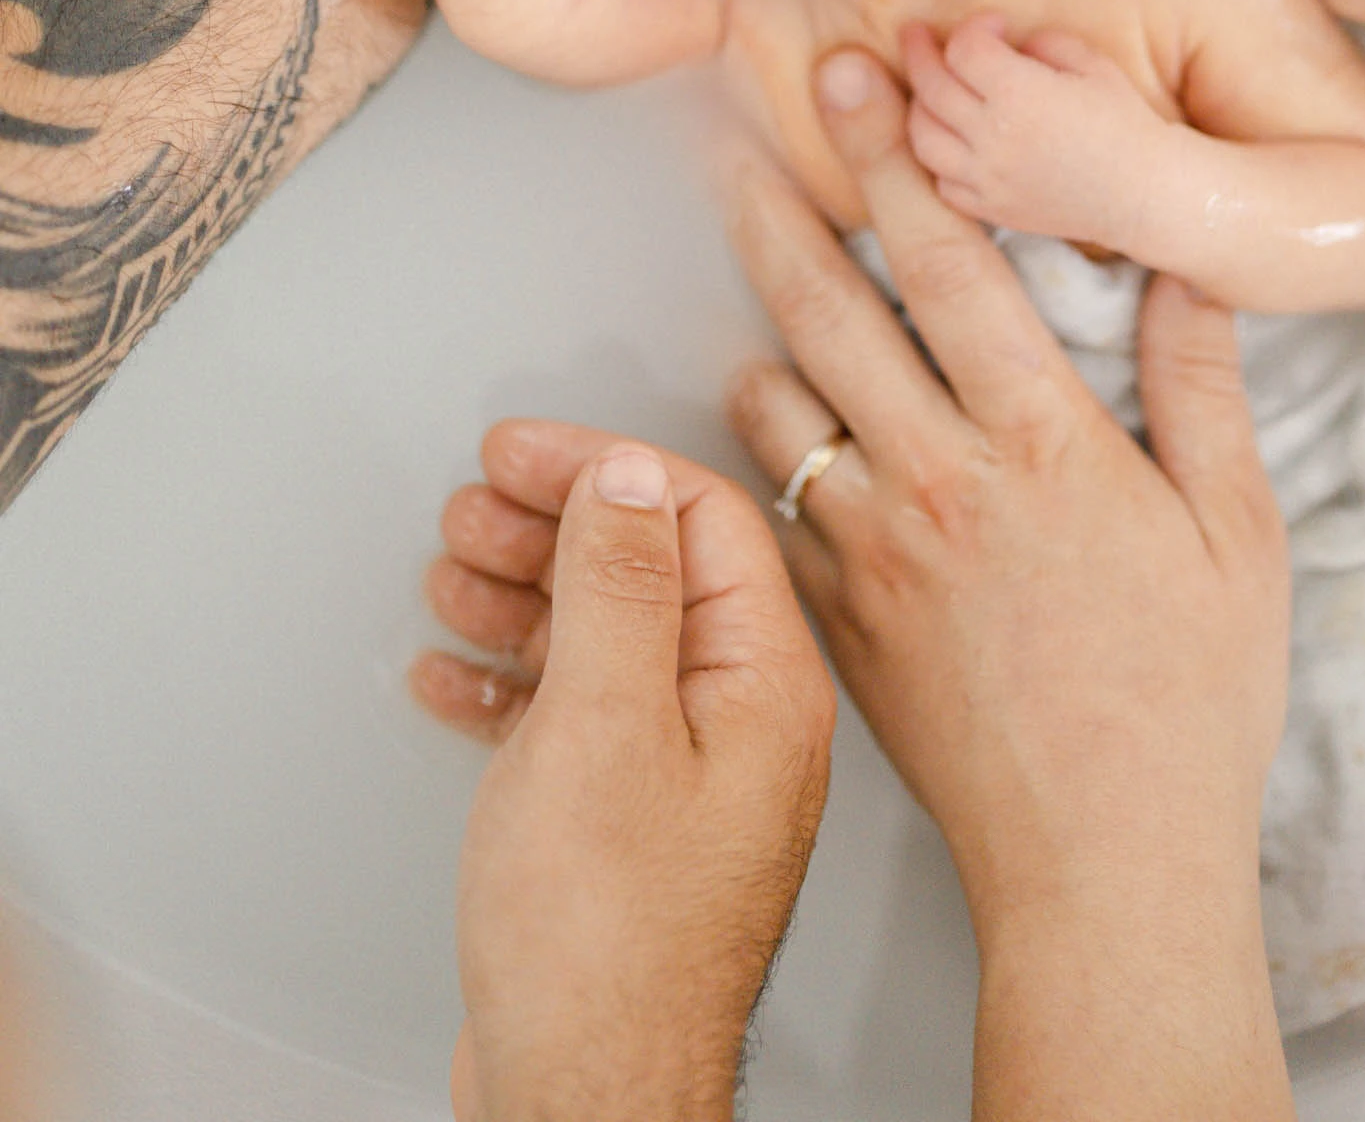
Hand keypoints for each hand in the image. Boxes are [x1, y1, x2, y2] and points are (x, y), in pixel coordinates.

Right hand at [410, 423, 834, 1121]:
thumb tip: (624, 478)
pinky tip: (456, 672)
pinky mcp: (629, 828)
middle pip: (650, 568)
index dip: (605, 467)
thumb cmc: (609, 952)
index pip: (700, 517)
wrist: (584, 1099)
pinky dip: (510, 680)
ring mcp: (688, 778)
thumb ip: (619, 585)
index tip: (524, 453)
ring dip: (524, 590)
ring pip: (606, 637)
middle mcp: (740, 724)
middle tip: (478, 502)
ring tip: (454, 567)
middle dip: (554, 523)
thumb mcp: (605, 724)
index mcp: (764, 684)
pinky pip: (573, 715)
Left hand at [724, 53, 1291, 1121]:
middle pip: (833, 309)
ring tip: (741, 243)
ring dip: (756, 315)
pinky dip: (753, 437)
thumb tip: (1189, 273)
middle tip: (734, 128)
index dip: (896, 159)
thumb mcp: (1236, 535)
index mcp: (1045, 444)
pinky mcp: (836, 621)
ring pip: (779, 400)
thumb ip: (1203, 390)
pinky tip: (753, 396)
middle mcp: (942, 483)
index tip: (858, 82)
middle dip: (781, 202)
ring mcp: (874, 555)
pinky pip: (769, 502)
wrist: (1104, 868)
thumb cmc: (1187, 707)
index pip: (950, 265)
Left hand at [902, 13, 1169, 255]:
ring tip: (928, 87)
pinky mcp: (991, 209)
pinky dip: (937, 156)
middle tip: (916, 35)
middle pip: (931, 86)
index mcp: (1021, 96)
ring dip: (919, 105)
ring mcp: (988, 179)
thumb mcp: (1092, 64)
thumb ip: (1042, 42)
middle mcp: (995, 138)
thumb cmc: (1124, 122)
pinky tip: (950, 137)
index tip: (995, 25)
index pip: (964, 50)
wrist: (1144, 194)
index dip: (974, 27)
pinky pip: (941, 181)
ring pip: (922, 136)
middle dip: (919, 52)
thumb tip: (1005, 42)